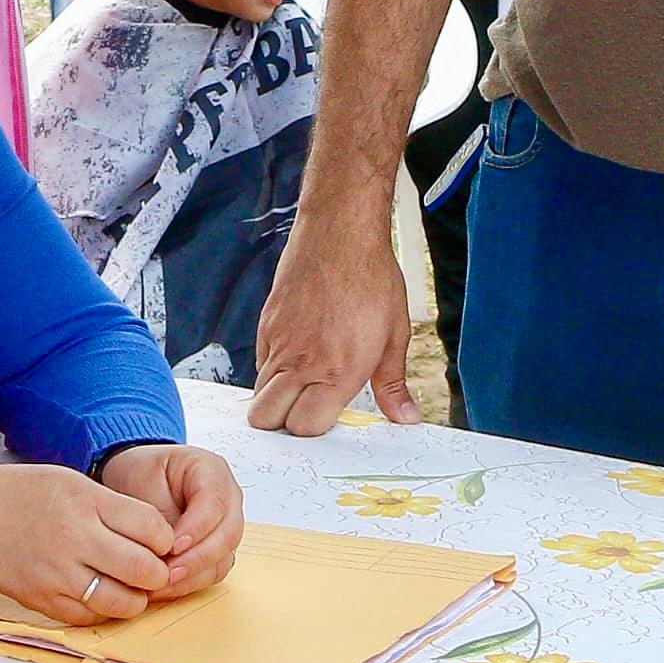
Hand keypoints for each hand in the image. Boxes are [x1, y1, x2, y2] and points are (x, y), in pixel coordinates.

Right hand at [0, 462, 175, 622]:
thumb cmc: (25, 495)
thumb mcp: (75, 483)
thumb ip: (115, 509)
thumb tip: (157, 539)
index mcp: (87, 503)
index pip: (153, 529)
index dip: (166, 540)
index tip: (160, 542)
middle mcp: (75, 539)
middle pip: (143, 570)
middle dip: (158, 574)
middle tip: (153, 571)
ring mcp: (58, 574)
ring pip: (120, 602)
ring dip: (135, 600)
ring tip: (131, 589)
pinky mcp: (43, 599)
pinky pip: (89, 618)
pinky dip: (103, 611)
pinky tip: (100, 597)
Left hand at [94, 443, 245, 600]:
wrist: (135, 480)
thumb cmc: (141, 473)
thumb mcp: (144, 481)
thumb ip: (160, 515)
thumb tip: (167, 552)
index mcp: (212, 471)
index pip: (215, 503)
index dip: (196, 529)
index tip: (172, 546)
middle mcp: (227, 500)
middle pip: (227, 534)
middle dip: (197, 559)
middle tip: (167, 572)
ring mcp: (225, 526)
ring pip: (223, 558)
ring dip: (194, 575)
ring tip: (163, 584)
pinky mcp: (216, 550)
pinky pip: (212, 572)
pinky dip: (191, 582)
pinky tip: (166, 587)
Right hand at [249, 219, 414, 432]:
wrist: (340, 233)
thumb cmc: (371, 279)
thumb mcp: (394, 334)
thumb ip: (392, 384)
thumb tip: (405, 417)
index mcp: (338, 371)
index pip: (305, 427)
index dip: (314, 429)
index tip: (330, 418)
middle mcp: (303, 362)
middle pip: (269, 420)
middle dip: (285, 423)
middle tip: (308, 409)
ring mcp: (279, 343)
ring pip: (258, 394)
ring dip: (275, 399)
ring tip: (302, 386)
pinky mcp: (267, 325)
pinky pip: (260, 363)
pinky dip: (272, 371)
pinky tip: (297, 357)